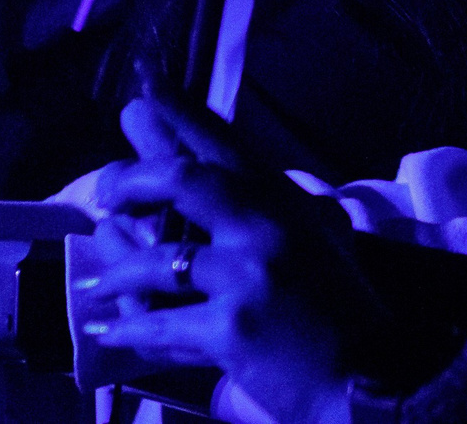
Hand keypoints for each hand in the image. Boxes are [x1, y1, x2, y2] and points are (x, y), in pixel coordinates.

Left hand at [80, 99, 384, 423]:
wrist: (371, 377)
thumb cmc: (344, 314)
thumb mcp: (319, 246)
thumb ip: (277, 216)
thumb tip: (226, 192)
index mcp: (289, 206)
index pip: (229, 147)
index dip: (183, 115)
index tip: (146, 90)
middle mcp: (269, 229)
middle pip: (185, 180)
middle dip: (132, 179)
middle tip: (104, 191)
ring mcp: (250, 276)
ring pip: (158, 260)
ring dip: (117, 272)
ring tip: (96, 284)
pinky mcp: (232, 328)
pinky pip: (160, 323)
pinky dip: (128, 329)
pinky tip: (108, 330)